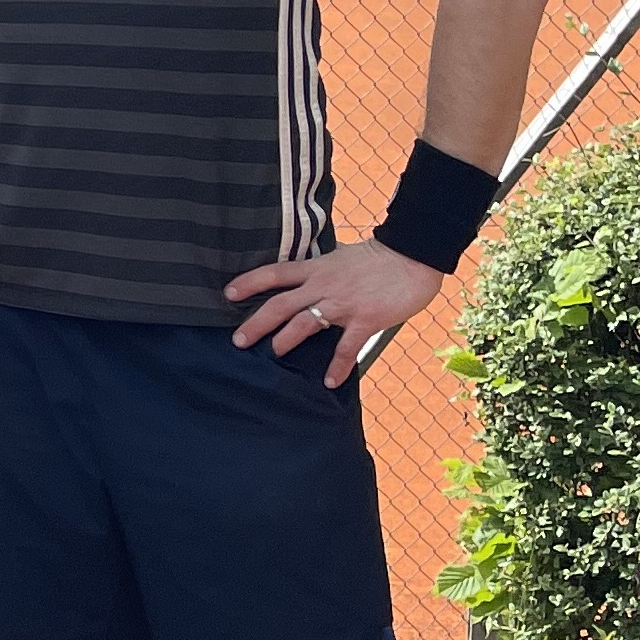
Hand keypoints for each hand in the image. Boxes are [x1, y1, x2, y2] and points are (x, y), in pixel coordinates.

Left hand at [225, 238, 444, 386]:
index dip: (249, 282)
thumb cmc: (378, 258)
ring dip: (286, 341)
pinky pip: (346, 347)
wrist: (412, 257)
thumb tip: (305, 276)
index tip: (227, 293)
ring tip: (273, 354)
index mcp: (316, 269)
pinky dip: (338, 366)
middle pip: (280, 304)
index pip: (274, 274)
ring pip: (305, 324)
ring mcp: (343, 304)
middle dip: (256, 323)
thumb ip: (321, 269)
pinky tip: (330, 382)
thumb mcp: (340, 257)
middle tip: (237, 340)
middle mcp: (323, 285)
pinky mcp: (365, 319)